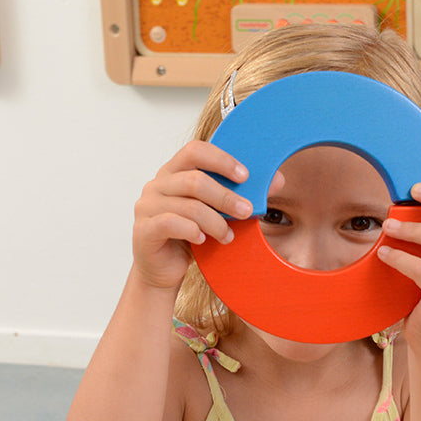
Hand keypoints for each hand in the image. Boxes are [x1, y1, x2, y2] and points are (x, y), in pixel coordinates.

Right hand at [132, 140, 255, 289]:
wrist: (164, 270)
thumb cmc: (190, 237)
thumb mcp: (218, 213)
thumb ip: (240, 195)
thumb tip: (277, 180)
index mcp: (173, 172)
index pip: (195, 151)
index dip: (221, 160)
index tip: (245, 176)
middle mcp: (156, 185)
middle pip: (195, 180)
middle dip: (226, 196)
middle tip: (247, 211)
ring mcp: (147, 206)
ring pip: (189, 206)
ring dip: (215, 221)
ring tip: (228, 236)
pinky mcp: (144, 229)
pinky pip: (172, 223)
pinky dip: (194, 231)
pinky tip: (203, 240)